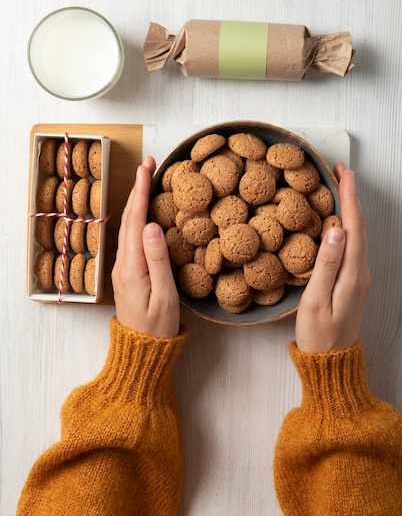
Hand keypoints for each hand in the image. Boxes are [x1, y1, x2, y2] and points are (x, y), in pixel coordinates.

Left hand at [111, 156, 179, 337]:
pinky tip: (145, 212)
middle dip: (138, 189)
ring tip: (147, 180)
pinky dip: (138, 217)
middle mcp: (123, 264)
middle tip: (149, 164)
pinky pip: (132, 237)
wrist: (141, 351)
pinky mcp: (128, 273)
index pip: (136, 220)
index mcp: (131, 266)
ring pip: (130, 226)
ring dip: (137, 201)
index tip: (146, 168)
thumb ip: (158, 260)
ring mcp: (123, 268)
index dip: (141, 192)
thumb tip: (152, 225)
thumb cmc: (157, 327)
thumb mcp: (165, 295)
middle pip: (129, 218)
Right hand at [295, 162, 370, 351]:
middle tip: (339, 172)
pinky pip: (354, 245)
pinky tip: (338, 220)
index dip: (349, 198)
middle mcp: (361, 272)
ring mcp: (359, 277)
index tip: (344, 173)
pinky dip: (348, 225)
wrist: (331, 360)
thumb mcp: (315, 299)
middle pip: (359, 226)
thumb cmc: (318, 334)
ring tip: (339, 188)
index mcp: (353, 273)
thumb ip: (326, 264)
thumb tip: (335, 230)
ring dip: (350, 209)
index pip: (353, 227)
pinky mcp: (353, 281)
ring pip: (358, 234)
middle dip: (351, 196)